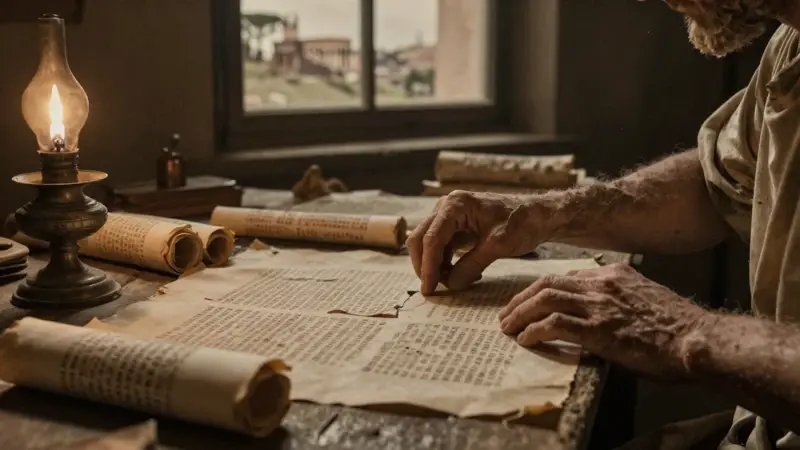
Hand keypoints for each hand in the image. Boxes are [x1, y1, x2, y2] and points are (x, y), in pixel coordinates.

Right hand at [407, 191, 555, 294]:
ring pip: (428, 243)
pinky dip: (445, 262)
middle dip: (424, 265)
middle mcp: (447, 206)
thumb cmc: (522, 223)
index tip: (429, 289)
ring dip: (435, 265)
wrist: (539, 215)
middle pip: (420, 238)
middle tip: (433, 289)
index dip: (428, 266)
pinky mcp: (456, 225)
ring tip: (454, 282)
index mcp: (455, 205)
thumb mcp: (497, 246)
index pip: (431, 239)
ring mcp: (450, 215)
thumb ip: (471, 265)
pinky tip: (463, 274)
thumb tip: (450, 285)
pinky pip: (441, 245)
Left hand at [498, 263, 708, 378]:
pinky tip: (526, 341)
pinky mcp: (599, 329)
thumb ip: (618, 300)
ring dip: (520, 314)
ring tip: (508, 327)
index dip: (541, 290)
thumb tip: (598, 314)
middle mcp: (602, 284)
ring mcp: (600, 305)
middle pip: (547, 283)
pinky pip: (555, 324)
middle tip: (506, 314)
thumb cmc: (677, 327)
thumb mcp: (645, 300)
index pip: (566, 276)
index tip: (529, 302)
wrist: (698, 339)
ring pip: (544, 299)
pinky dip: (535, 331)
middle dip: (521, 299)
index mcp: (614, 275)